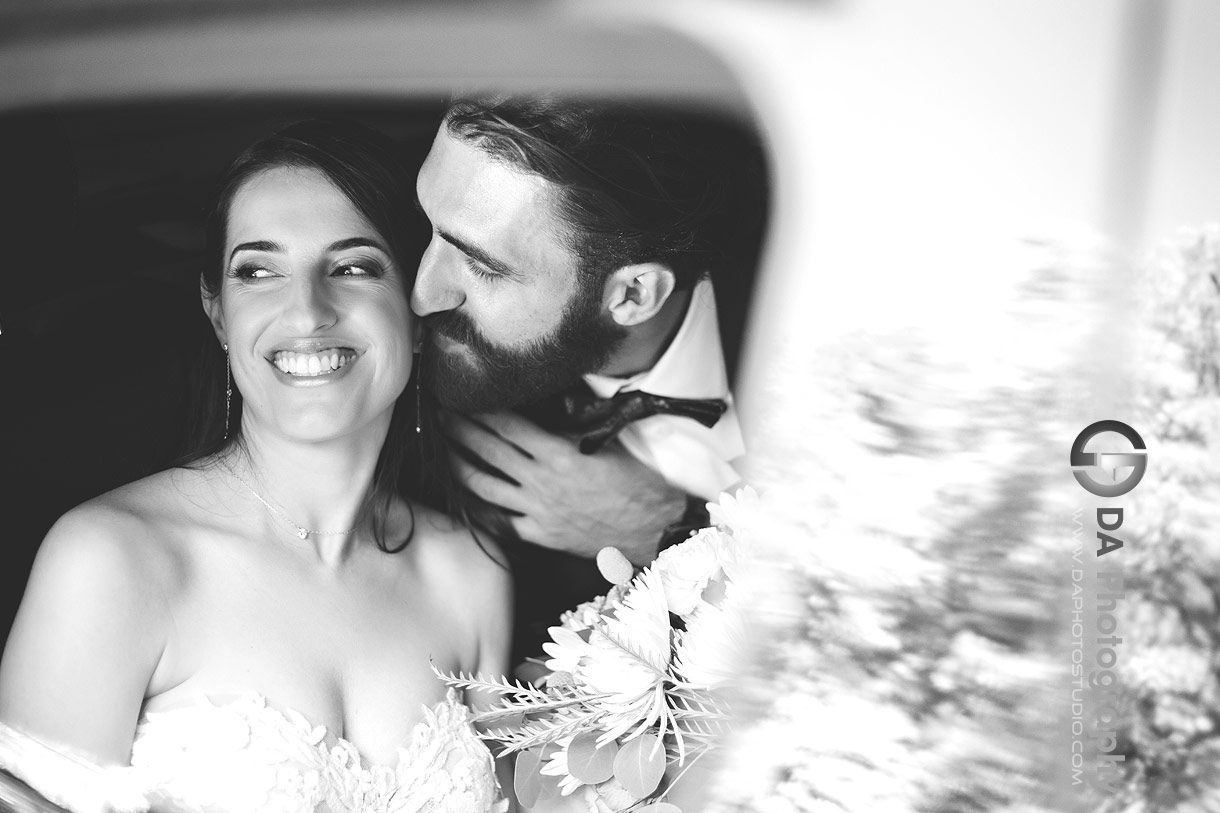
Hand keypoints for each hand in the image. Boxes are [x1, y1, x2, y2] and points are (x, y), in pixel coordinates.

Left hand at [445, 411, 685, 565]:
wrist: (653, 528)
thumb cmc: (637, 482)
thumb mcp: (607, 442)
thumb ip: (574, 423)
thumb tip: (555, 399)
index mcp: (558, 454)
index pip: (508, 426)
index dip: (482, 411)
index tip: (464, 398)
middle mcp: (541, 483)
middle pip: (489, 452)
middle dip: (460, 432)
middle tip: (440, 418)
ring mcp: (537, 511)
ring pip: (486, 488)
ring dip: (460, 468)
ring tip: (443, 455)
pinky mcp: (541, 535)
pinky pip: (501, 524)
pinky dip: (480, 511)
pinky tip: (465, 502)